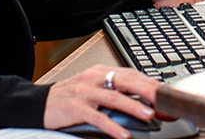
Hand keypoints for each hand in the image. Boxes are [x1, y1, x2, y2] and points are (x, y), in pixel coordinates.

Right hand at [44, 64, 158, 135]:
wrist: (39, 103)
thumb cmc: (69, 98)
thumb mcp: (93, 88)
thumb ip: (115, 91)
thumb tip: (143, 101)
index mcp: (100, 72)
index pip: (130, 74)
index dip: (149, 83)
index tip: (165, 93)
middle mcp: (94, 78)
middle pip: (125, 81)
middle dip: (146, 91)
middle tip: (162, 101)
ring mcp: (84, 92)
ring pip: (113, 97)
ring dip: (133, 106)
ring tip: (148, 115)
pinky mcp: (75, 108)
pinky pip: (97, 117)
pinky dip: (112, 126)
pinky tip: (123, 134)